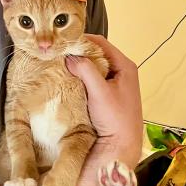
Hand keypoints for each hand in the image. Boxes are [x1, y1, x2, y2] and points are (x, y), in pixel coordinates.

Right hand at [66, 34, 142, 166]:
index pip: (100, 42)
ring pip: (94, 65)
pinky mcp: (108, 93)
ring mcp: (115, 82)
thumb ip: (85, 70)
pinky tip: (70, 77)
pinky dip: (82, 75)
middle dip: (79, 51)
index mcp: (125, 66)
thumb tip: (69, 56)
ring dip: (80, 64)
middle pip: (97, 52)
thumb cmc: (116, 119)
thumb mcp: (99, 92)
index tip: (64, 42)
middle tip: (60, 52)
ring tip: (62, 63)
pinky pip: (93, 77)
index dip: (82, 39)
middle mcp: (122, 71)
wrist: (121, 146)